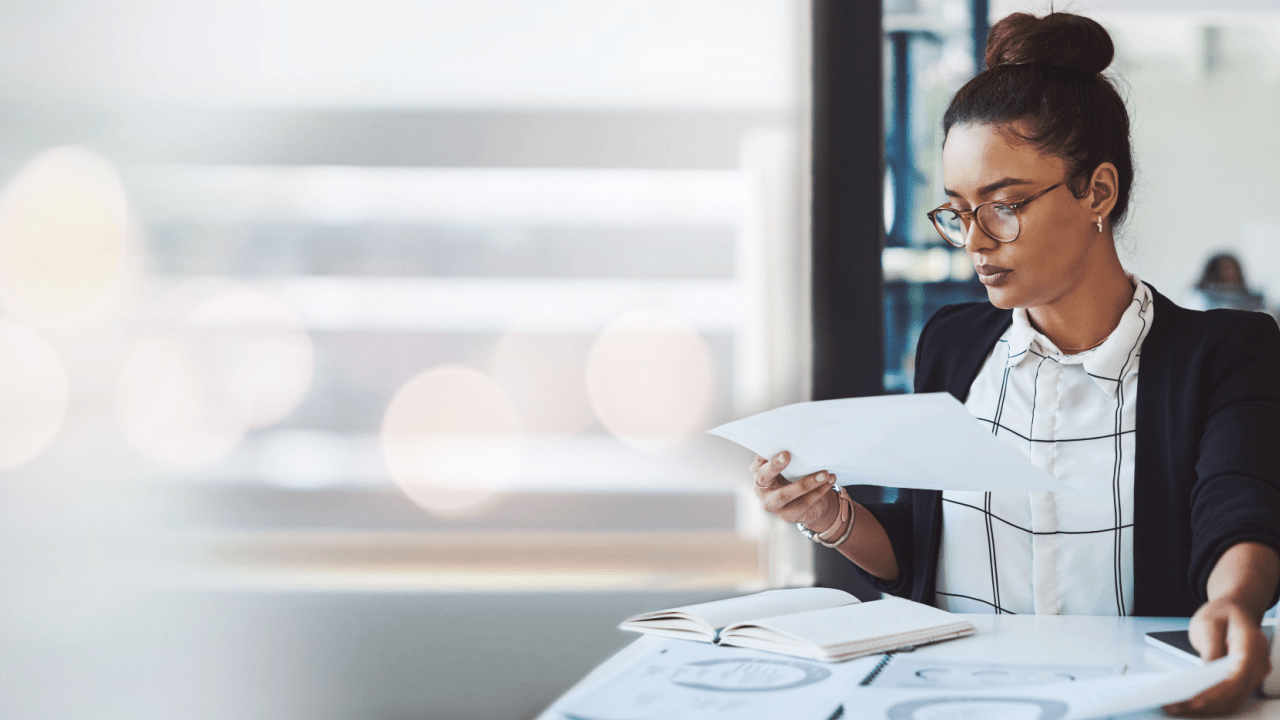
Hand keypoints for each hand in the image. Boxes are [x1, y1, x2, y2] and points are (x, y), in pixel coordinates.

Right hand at [749, 451, 838, 532]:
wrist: (804, 504)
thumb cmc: (793, 478)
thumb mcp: (788, 467)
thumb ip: (787, 458)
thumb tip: (799, 442)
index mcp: (758, 473)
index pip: (758, 462)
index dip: (766, 455)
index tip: (780, 449)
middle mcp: (760, 490)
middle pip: (764, 477)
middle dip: (774, 466)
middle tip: (787, 455)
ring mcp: (771, 504)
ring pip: (785, 494)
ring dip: (807, 483)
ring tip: (824, 474)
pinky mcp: (786, 515)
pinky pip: (803, 503)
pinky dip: (819, 491)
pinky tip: (829, 482)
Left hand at [1165, 597, 1271, 716]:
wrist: (1234, 610)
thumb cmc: (1221, 614)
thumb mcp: (1207, 622)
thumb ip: (1210, 646)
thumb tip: (1206, 671)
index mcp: (1251, 644)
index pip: (1238, 676)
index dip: (1217, 692)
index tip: (1194, 700)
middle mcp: (1258, 663)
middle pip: (1236, 693)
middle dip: (1205, 704)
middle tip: (1175, 706)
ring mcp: (1254, 674)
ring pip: (1234, 701)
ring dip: (1206, 708)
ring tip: (1176, 708)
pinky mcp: (1244, 681)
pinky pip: (1230, 699)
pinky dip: (1210, 705)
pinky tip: (1188, 704)